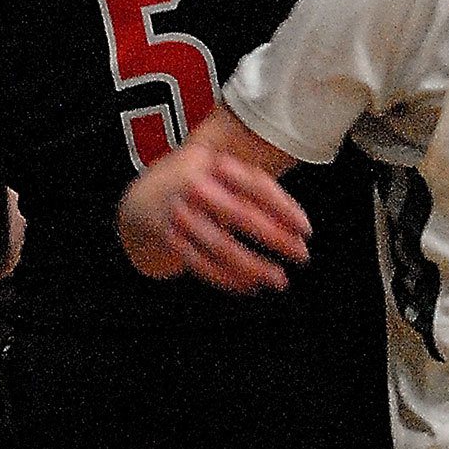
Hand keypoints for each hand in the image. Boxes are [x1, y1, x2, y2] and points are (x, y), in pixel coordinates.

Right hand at [118, 139, 310, 290]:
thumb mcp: (219, 168)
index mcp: (212, 164)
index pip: (256, 185)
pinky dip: (229, 279)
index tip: (306, 228)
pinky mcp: (171, 241)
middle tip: (301, 254)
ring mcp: (180, 215)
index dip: (285, 208)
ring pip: (222, 247)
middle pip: (242, 215)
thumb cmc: (194, 182)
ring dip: (254, 266)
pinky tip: (250, 285)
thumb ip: (251, 182)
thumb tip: (291, 214)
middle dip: (276, 238)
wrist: (142, 199)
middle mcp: (194, 188)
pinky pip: (203, 265)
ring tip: (279, 278)